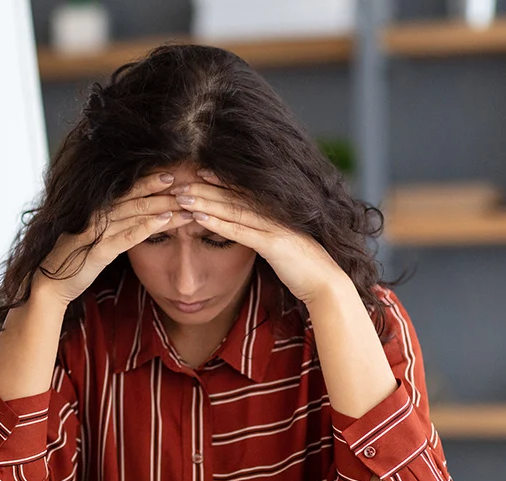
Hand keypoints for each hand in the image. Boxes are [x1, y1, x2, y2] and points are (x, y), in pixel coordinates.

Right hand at [35, 172, 192, 305]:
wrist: (48, 285)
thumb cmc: (71, 262)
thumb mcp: (90, 238)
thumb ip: (107, 225)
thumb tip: (127, 216)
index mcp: (94, 210)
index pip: (126, 190)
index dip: (148, 181)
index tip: (170, 175)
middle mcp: (95, 215)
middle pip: (135, 197)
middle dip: (163, 190)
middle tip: (188, 182)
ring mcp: (97, 231)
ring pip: (136, 212)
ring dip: (164, 207)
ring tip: (187, 203)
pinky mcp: (99, 250)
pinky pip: (129, 235)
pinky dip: (149, 226)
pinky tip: (167, 221)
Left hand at [172, 170, 346, 303]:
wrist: (325, 283)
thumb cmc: (302, 267)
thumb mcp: (280, 246)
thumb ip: (266, 235)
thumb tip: (252, 232)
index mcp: (275, 213)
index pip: (242, 192)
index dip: (220, 181)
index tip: (198, 173)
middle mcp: (274, 215)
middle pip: (233, 197)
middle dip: (205, 188)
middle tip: (179, 182)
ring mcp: (274, 227)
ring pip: (233, 210)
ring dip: (205, 202)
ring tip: (182, 196)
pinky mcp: (273, 244)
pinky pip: (240, 231)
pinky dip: (218, 224)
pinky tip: (198, 218)